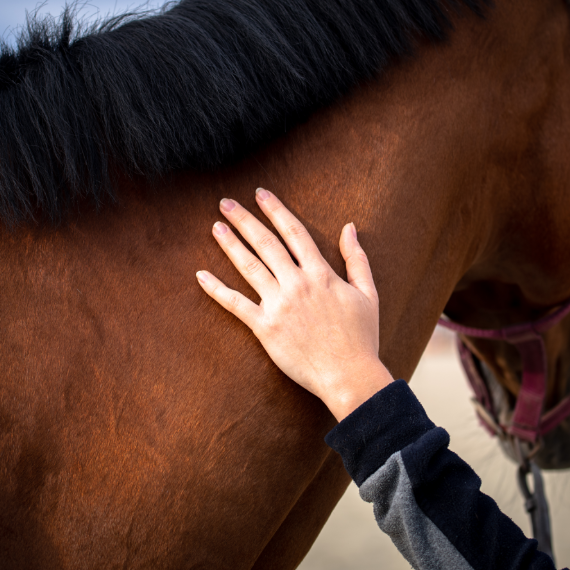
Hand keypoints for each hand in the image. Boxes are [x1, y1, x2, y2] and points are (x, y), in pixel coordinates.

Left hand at [196, 189, 392, 420]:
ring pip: (249, 267)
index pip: (294, 232)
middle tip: (225, 202)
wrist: (349, 375)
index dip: (276, 210)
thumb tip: (349, 227)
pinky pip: (235, 304)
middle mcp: (297, 284)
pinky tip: (201, 275)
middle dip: (245, 220)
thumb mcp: (368, 293)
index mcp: (320, 273)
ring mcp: (279, 305)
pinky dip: (216, 289)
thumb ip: (356, 259)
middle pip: (266, 243)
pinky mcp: (265, 328)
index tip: (261, 193)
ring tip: (215, 227)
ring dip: (230, 244)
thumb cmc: (361, 337)